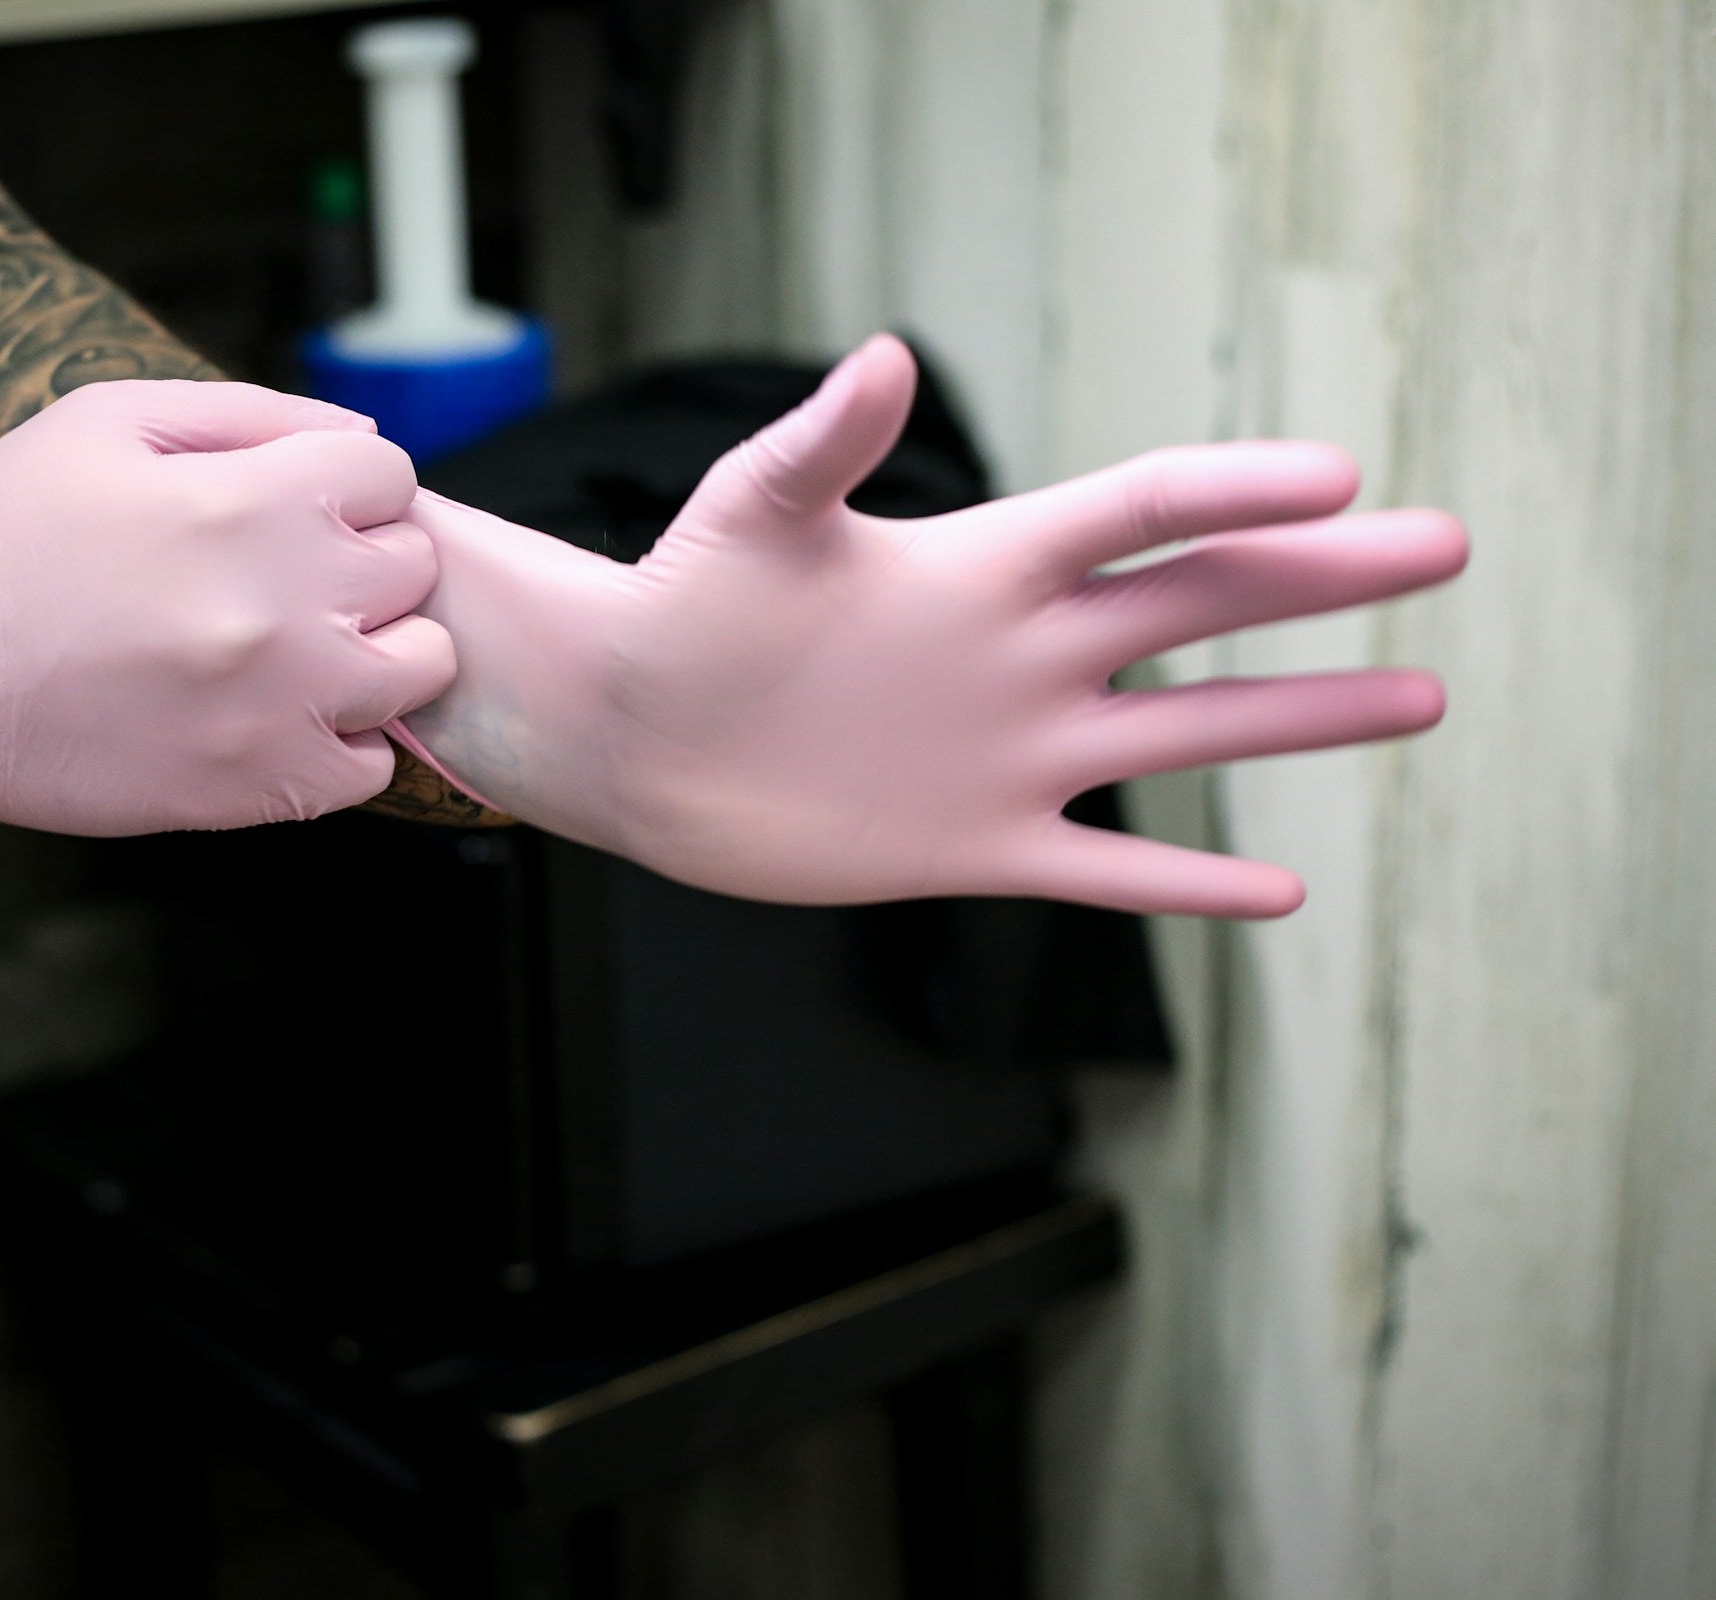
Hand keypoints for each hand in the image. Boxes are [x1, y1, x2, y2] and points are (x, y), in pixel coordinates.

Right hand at [0, 381, 452, 850]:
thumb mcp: (102, 420)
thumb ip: (249, 415)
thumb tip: (363, 440)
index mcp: (252, 500)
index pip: (391, 477)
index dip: (346, 487)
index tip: (294, 510)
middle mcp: (289, 602)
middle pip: (416, 566)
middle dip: (362, 561)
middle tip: (285, 579)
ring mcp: (285, 702)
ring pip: (422, 666)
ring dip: (378, 650)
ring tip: (302, 650)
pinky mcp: (264, 785)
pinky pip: (374, 764)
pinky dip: (347, 741)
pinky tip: (282, 716)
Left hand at [393, 336, 1466, 915]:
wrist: (634, 737)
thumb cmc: (678, 609)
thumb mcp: (749, 519)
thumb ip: (821, 448)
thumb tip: (888, 357)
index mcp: (984, 563)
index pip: (1138, 513)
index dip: (1234, 492)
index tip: (1341, 477)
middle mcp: (1022, 652)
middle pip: (1202, 606)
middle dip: (1324, 579)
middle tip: (1445, 545)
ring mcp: (1011, 753)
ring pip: (1186, 734)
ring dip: (1304, 715)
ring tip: (1426, 695)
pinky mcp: (973, 844)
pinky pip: (1104, 872)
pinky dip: (1188, 886)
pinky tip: (1282, 890)